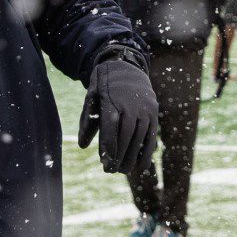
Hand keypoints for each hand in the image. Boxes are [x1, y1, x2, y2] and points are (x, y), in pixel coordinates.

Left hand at [79, 54, 157, 173]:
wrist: (127, 66)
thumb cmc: (105, 86)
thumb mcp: (91, 98)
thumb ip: (88, 121)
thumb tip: (83, 146)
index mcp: (113, 100)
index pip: (111, 127)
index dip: (109, 146)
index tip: (104, 162)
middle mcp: (132, 104)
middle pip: (127, 134)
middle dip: (120, 155)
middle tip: (111, 171)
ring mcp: (145, 107)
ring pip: (141, 136)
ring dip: (133, 156)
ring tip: (124, 171)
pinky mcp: (153, 111)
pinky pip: (152, 133)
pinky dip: (147, 150)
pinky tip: (142, 165)